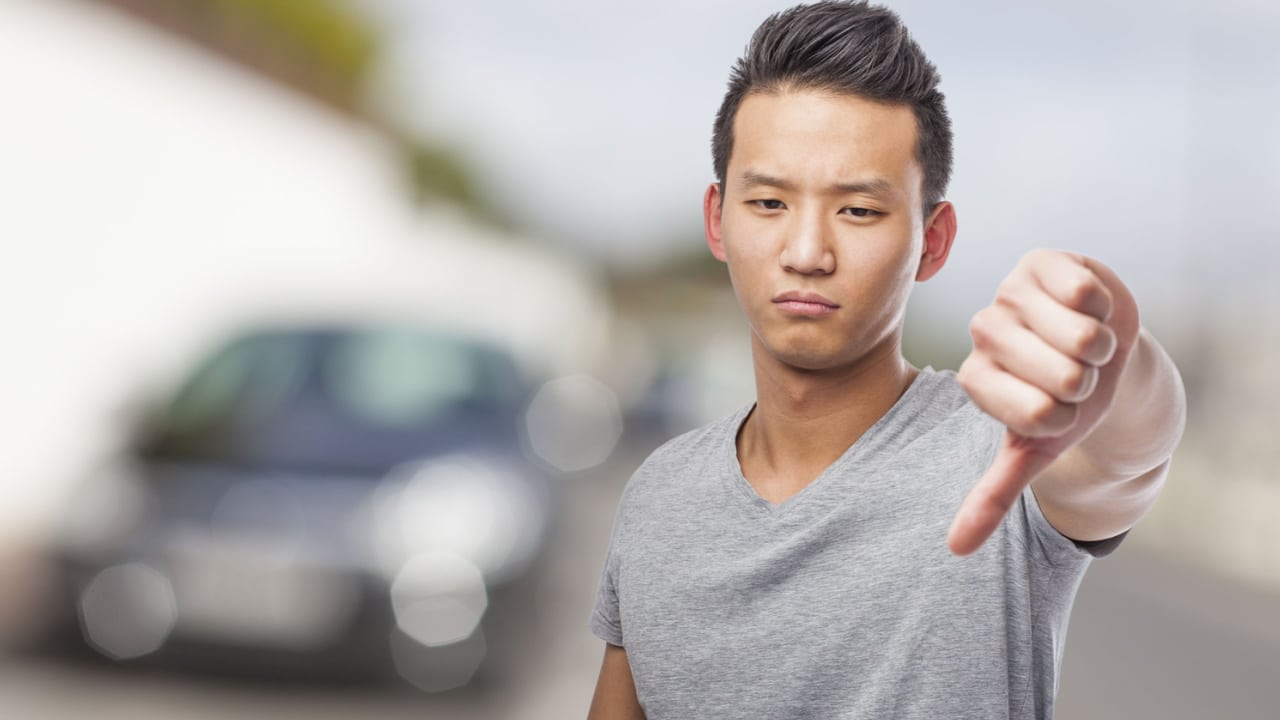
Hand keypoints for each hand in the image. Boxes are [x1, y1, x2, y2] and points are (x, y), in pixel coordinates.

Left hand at [948, 250, 1140, 555]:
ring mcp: (1008, 292)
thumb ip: (992, 496)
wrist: (1097, 349)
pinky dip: (1106, 308)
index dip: (1069, 417)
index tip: (1057, 408)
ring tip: (1084, 345)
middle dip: (1089, 382)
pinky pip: (1088, 293)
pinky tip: (1088, 308)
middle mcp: (982, 332)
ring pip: (1083, 337)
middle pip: (1066, 378)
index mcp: (975, 380)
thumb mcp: (1031, 450)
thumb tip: (955, 550)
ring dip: (1102, 347)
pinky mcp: (1040, 262)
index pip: (1039, 417)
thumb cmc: (1060, 401)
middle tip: (1074, 372)